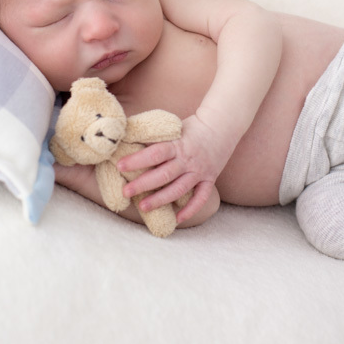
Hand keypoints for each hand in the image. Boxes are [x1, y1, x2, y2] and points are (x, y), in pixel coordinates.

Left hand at [117, 115, 232, 223]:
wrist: (222, 124)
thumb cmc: (193, 126)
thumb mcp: (174, 128)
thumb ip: (157, 138)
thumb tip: (130, 142)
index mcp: (178, 144)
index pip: (155, 153)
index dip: (137, 160)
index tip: (120, 165)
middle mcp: (188, 159)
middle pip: (164, 174)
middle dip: (143, 184)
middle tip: (125, 191)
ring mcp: (200, 171)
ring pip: (179, 189)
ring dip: (160, 199)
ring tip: (142, 207)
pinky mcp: (210, 179)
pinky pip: (201, 198)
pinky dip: (190, 210)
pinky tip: (177, 219)